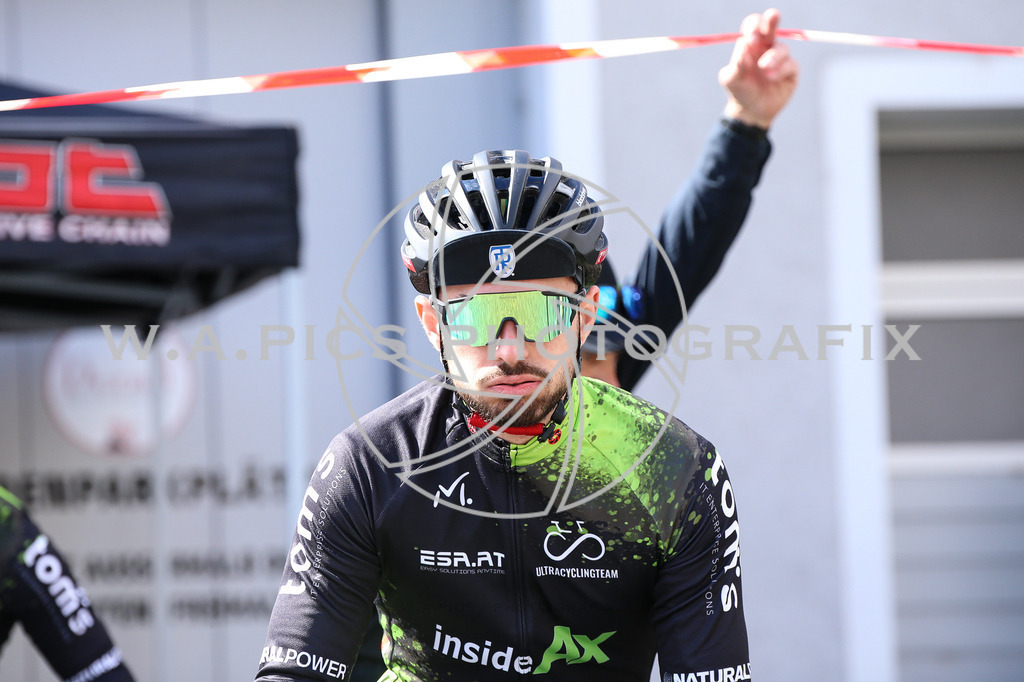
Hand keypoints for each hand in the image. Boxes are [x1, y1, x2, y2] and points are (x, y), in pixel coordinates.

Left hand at [718, 8, 798, 128]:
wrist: (751, 112)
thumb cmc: (739, 91)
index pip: (754, 25)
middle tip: (773, 16)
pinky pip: (791, 64)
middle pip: (771, 26)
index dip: (754, 26)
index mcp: (751, 44)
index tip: (751, 36)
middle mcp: (766, 47)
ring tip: (764, 68)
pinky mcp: (791, 71)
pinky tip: (772, 78)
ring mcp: (780, 58)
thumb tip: (743, 46)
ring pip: (782, 48)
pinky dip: (781, 70)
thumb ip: (735, 64)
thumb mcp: (731, 79)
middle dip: (772, 19)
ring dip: (773, 57)